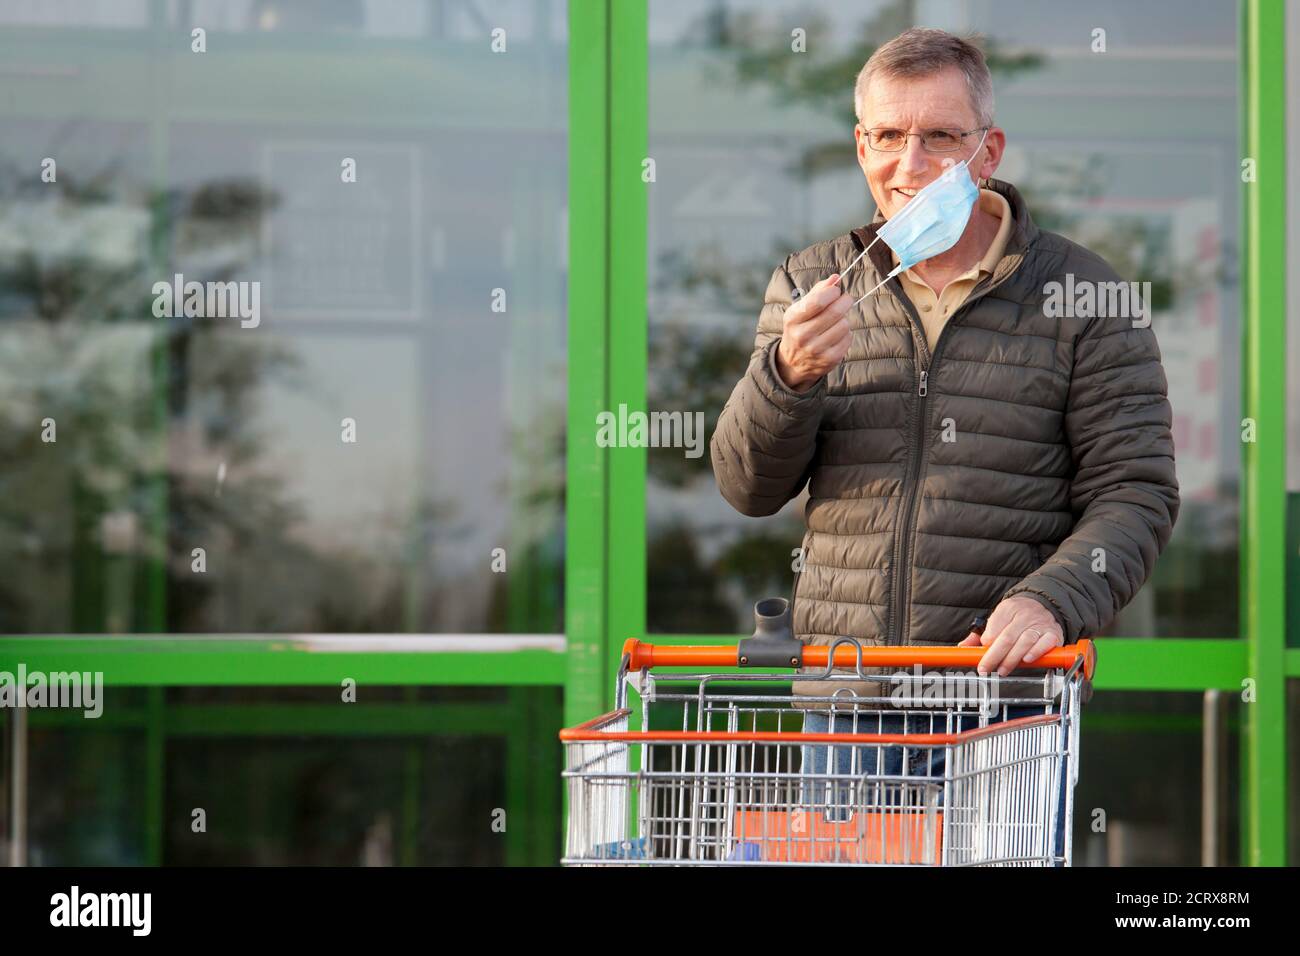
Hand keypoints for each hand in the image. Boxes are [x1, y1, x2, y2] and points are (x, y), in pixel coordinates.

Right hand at [774, 273, 853, 391]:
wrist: (793, 362)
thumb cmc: (800, 328)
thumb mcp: (800, 309)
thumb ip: (817, 292)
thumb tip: (835, 278)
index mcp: (793, 319)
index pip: (817, 301)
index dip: (832, 292)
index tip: (836, 290)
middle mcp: (802, 336)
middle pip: (835, 312)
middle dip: (845, 301)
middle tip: (845, 299)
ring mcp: (816, 350)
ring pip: (844, 325)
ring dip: (844, 319)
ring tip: (837, 321)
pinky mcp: (829, 359)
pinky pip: (848, 338)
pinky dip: (846, 333)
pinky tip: (837, 334)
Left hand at [957, 595, 1063, 675]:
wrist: (1043, 605)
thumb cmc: (1016, 617)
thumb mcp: (997, 620)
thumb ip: (979, 635)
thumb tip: (963, 647)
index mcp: (1007, 609)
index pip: (994, 627)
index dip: (986, 643)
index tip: (980, 656)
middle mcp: (1024, 615)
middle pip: (1007, 637)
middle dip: (994, 656)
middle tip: (986, 668)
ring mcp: (1040, 624)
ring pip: (1025, 642)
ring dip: (1012, 658)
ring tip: (1002, 670)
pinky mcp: (1053, 633)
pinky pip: (1045, 643)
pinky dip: (1036, 652)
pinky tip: (1027, 660)